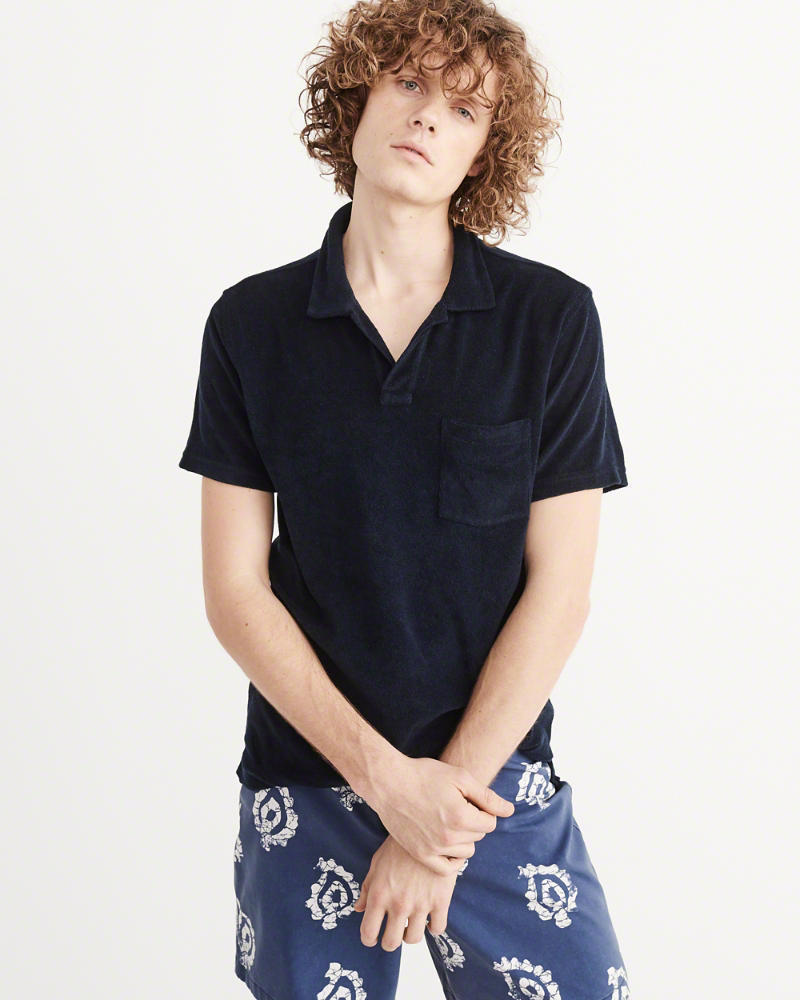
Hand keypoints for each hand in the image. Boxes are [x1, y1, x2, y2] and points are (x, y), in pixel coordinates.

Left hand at [353, 834, 459, 950]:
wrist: (428, 827)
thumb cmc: (398, 845)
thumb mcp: (377, 863)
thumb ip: (366, 888)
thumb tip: (358, 909)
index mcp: (378, 894)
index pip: (368, 933)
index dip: (369, 939)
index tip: (372, 937)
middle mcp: (398, 903)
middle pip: (391, 943)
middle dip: (389, 941)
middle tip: (392, 933)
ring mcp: (420, 904)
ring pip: (413, 939)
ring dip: (410, 934)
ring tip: (411, 923)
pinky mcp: (441, 900)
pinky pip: (437, 929)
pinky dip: (433, 927)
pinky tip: (429, 918)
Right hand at [366, 755, 514, 875]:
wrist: (388, 783)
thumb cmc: (425, 775)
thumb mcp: (460, 777)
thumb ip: (487, 797)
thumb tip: (510, 811)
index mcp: (461, 817)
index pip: (490, 823)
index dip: (483, 811)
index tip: (469, 801)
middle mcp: (449, 837)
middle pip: (478, 837)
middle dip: (473, 823)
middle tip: (455, 807)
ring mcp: (433, 849)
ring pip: (465, 852)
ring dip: (463, 839)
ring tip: (448, 821)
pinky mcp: (420, 855)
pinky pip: (446, 869)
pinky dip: (452, 859)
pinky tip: (447, 843)